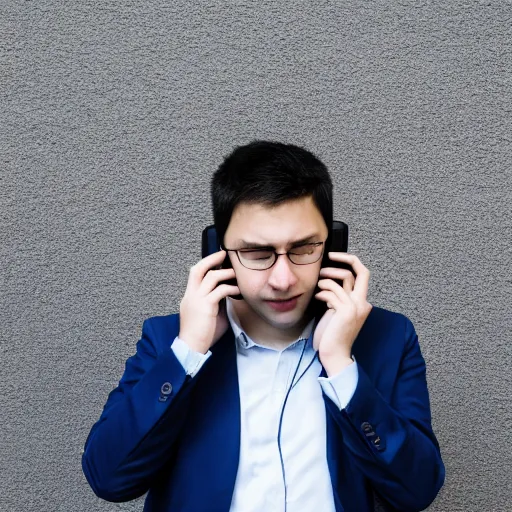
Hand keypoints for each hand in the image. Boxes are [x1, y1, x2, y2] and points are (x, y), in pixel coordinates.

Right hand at [179, 250, 239, 353]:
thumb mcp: (209, 314)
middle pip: (197, 269)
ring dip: (225, 273)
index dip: (206, 264)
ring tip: (236, 273)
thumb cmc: (201, 335)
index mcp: (189, 297)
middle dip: (211, 259)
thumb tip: (228, 293)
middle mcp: (191, 295)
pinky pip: (220, 291)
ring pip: (210, 277)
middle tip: (223, 253)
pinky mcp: (205, 306)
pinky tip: (238, 290)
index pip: (195, 274)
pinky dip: (230, 288)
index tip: (217, 259)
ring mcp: (196, 300)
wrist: (191, 348)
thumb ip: (216, 302)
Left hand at [313, 253, 371, 375]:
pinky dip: (322, 292)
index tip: (335, 257)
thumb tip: (329, 278)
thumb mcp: (336, 310)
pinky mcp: (345, 311)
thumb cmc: (332, 334)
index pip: (363, 275)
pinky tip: (317, 297)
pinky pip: (332, 292)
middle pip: (361, 271)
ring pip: (342, 279)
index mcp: (362, 303)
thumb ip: (337, 296)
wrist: (334, 354)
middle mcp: (363, 303)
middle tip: (328, 257)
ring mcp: (355, 307)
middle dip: (345, 259)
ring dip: (326, 277)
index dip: (351, 262)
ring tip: (317, 282)